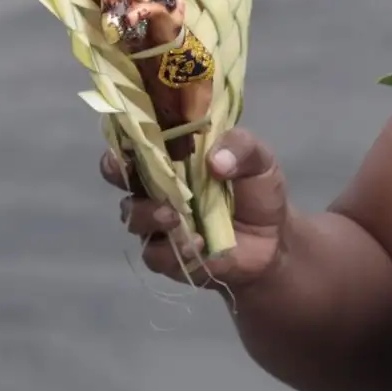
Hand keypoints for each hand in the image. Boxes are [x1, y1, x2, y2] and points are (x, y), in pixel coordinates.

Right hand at [100, 127, 291, 291]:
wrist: (273, 241)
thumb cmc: (257, 191)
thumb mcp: (259, 160)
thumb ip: (241, 148)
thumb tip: (216, 161)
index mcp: (174, 156)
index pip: (138, 140)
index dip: (125, 136)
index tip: (127, 136)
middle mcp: (157, 186)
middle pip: (121, 175)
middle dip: (119, 172)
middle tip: (131, 172)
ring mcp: (158, 222)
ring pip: (133, 216)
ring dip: (148, 214)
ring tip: (174, 215)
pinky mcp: (167, 255)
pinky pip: (154, 253)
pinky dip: (172, 248)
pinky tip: (196, 243)